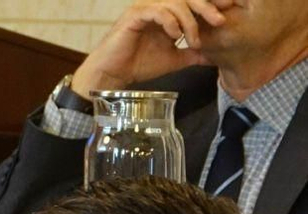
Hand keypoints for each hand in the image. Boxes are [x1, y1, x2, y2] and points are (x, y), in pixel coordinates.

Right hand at [72, 0, 233, 94]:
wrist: (112, 74)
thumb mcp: (174, 59)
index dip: (213, 2)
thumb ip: (193, 54)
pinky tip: (174, 36)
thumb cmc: (138, 65)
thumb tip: (215, 57)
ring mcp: (146, 8)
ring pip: (175, 3)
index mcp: (168, 13)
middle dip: (207, 7)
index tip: (231, 9)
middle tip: (220, 21)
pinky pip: (158, 11)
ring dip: (189, 21)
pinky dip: (170, 22)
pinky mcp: (135, 15)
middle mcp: (158, 6)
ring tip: (193, 40)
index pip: (194, 1)